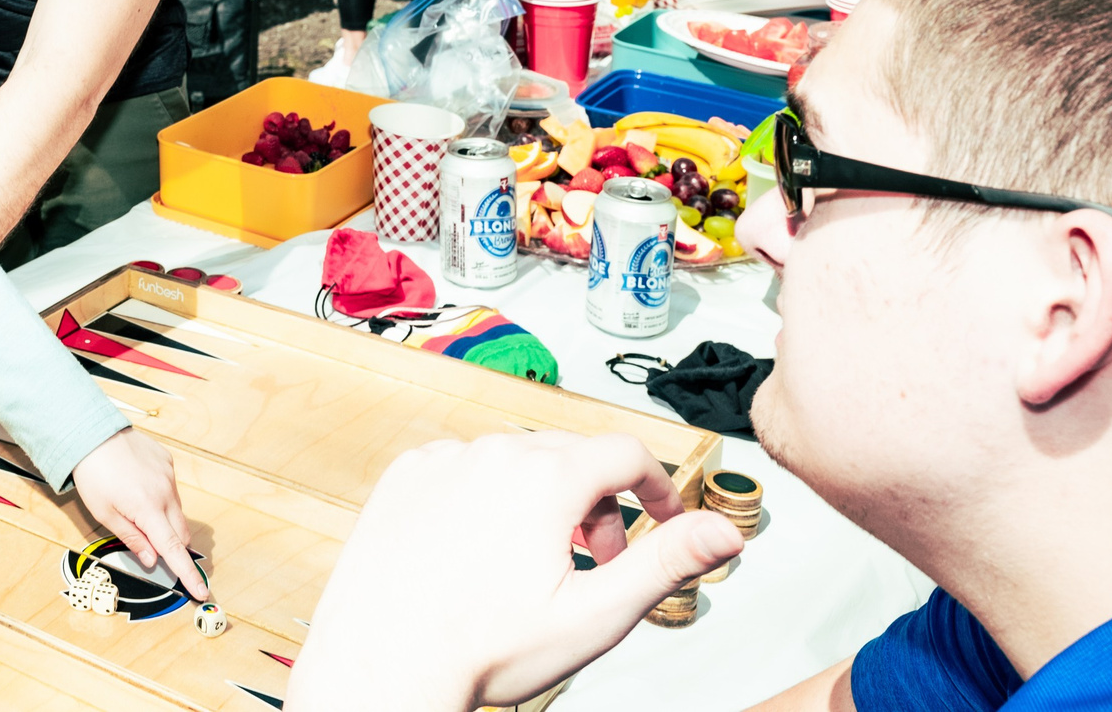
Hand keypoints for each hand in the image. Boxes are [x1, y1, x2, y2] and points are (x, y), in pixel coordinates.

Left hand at [71, 428, 206, 601]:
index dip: (187, 573)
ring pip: (177, 511)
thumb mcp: (105, 515)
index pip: (174, 549)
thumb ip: (132, 539)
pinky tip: (138, 487)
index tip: (200, 590)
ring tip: (135, 507)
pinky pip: (171, 489)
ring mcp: (169, 475)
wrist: (92, 434)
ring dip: (165, 521)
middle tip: (152, 547)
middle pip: (181, 533)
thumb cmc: (93, 475)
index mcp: (148, 509)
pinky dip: (161, 497)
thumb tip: (152, 560)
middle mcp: (165, 492)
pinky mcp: (168, 462)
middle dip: (172, 546)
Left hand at [284, 432, 740, 711]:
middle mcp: (490, 453)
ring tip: (535, 564)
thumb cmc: (482, 647)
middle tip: (593, 565)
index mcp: (543, 477)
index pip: (625, 451)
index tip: (661, 519)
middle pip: (572, 456)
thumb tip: (726, 530)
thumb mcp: (596, 613)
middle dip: (598, 504)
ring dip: (542, 499)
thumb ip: (666, 562)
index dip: (656, 485)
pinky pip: (463, 467)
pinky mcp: (406, 475)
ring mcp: (442, 459)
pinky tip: (480, 550)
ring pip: (516, 460)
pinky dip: (485, 496)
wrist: (386, 660)